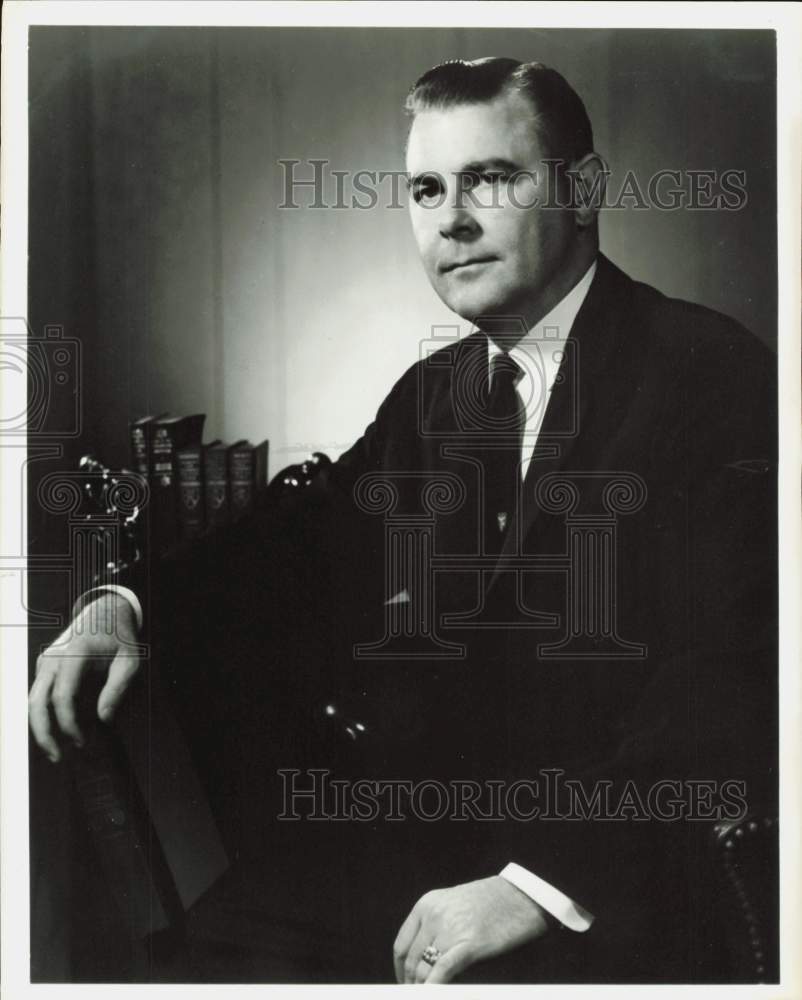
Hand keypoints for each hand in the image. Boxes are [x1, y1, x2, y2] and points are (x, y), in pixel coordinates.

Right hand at [28, 593, 140, 761]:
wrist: (105, 611)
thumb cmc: (120, 637)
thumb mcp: (130, 660)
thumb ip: (118, 688)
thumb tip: (104, 719)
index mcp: (74, 653)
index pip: (62, 696)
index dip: (68, 723)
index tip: (81, 741)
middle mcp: (53, 657)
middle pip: (36, 702)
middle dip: (43, 733)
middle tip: (58, 757)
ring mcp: (45, 661)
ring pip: (31, 700)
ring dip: (40, 727)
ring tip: (56, 750)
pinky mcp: (44, 667)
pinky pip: (38, 695)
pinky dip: (43, 715)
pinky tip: (57, 732)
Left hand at [393, 875, 550, 983]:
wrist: (520, 896)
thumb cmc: (490, 901)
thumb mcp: (452, 904)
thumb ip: (434, 925)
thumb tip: (422, 958)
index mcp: (427, 903)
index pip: (401, 944)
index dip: (400, 970)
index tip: (404, 982)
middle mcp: (434, 915)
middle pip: (411, 959)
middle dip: (410, 983)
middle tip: (414, 994)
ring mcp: (450, 929)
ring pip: (423, 968)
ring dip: (421, 988)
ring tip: (424, 996)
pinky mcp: (469, 945)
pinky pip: (442, 972)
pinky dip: (433, 987)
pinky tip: (433, 994)